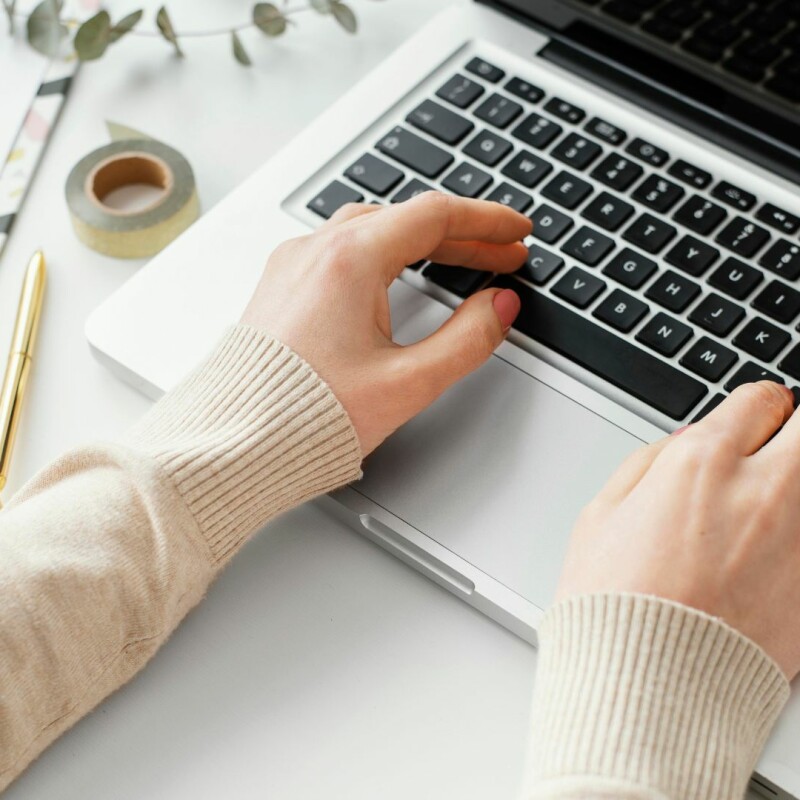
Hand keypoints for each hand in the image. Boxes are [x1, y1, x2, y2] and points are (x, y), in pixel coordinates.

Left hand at [241, 192, 530, 454]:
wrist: (233, 442)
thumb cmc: (303, 416)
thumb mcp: (407, 383)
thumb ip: (467, 340)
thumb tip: (500, 308)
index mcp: (348, 261)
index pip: (436, 216)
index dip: (487, 221)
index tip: (517, 231)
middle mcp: (315, 251)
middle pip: (406, 219)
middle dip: (462, 235)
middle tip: (502, 255)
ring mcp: (293, 265)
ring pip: (372, 230)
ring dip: (421, 242)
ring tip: (459, 261)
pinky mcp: (282, 286)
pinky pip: (341, 250)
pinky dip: (384, 252)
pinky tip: (398, 273)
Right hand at [556, 381, 799, 677]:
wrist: (646, 689)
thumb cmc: (613, 605)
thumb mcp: (601, 515)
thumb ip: (650, 462)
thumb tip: (686, 440)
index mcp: (700, 464)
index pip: (758, 399)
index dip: (753, 408)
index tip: (750, 422)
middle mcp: (761, 492)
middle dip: (794, 428)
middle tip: (777, 448)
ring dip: (797, 480)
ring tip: (772, 503)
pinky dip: (799, 533)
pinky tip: (774, 550)